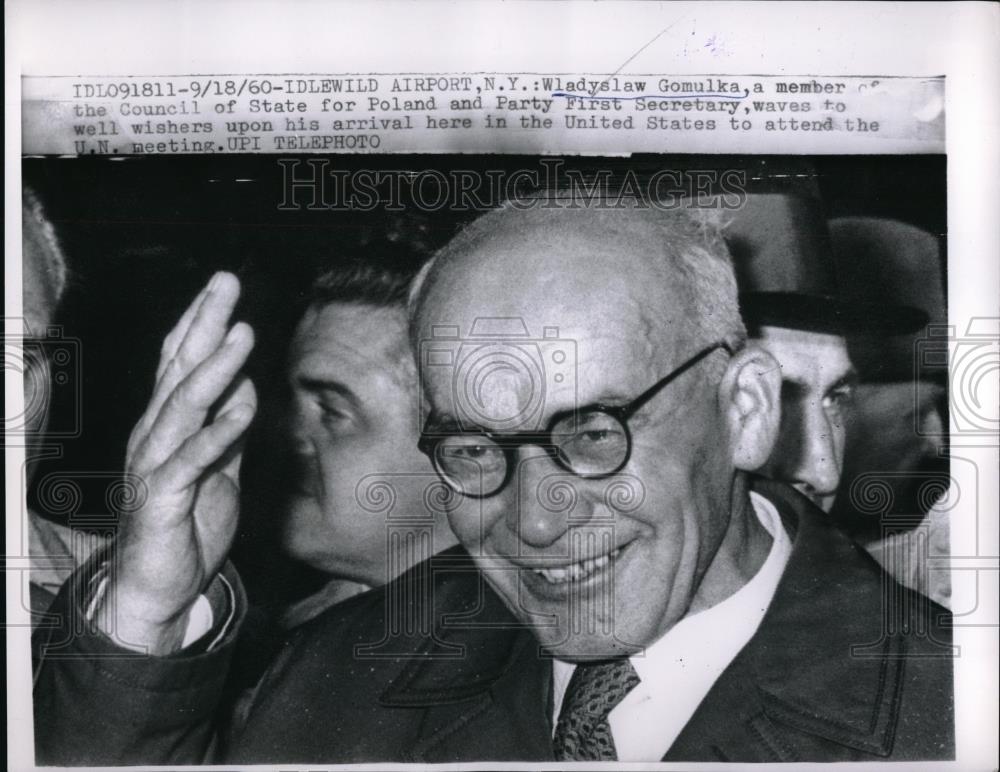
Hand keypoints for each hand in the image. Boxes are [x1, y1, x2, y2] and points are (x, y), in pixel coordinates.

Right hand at [96, 272, 256, 652]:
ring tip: (242, 334)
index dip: (200, 323)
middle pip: (179, 370)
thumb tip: (245, 386)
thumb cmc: (187, 525)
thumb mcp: (218, 469)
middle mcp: (154, 436)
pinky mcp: (163, 498)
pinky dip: (217, 433)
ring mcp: (155, 465)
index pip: (180, 365)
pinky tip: (242, 408)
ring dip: (214, 369)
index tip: (221, 287)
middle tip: (226, 283)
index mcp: (167, 426)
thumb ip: (227, 429)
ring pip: (183, 407)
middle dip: (204, 324)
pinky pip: (192, 460)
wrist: (158, 589)